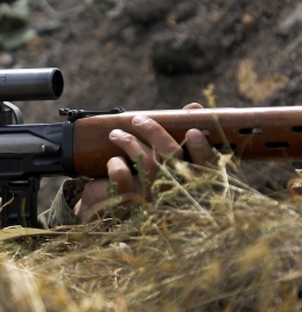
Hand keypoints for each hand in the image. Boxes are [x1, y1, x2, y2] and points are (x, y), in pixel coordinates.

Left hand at [75, 103, 216, 220]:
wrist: (105, 205)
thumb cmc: (137, 176)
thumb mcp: (156, 155)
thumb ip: (176, 133)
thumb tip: (195, 107)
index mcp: (187, 180)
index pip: (206, 167)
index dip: (202, 150)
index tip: (192, 131)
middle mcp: (174, 192)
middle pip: (174, 158)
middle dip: (156, 133)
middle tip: (138, 120)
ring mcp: (151, 200)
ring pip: (148, 163)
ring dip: (129, 142)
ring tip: (115, 134)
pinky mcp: (127, 204)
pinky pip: (124, 179)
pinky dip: (117, 165)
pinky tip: (113, 161)